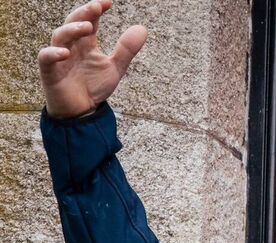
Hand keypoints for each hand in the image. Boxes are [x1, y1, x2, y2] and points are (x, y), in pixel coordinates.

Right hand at [38, 0, 146, 118]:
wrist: (82, 112)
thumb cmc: (94, 86)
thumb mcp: (115, 67)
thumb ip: (126, 49)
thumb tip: (142, 28)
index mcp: (86, 43)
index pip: (89, 20)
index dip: (96, 9)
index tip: (108, 1)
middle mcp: (71, 46)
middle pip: (72, 23)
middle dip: (83, 13)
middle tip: (96, 7)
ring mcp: (59, 57)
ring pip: (59, 36)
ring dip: (72, 30)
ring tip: (88, 27)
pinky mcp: (50, 72)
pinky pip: (46, 58)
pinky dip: (53, 54)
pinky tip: (64, 53)